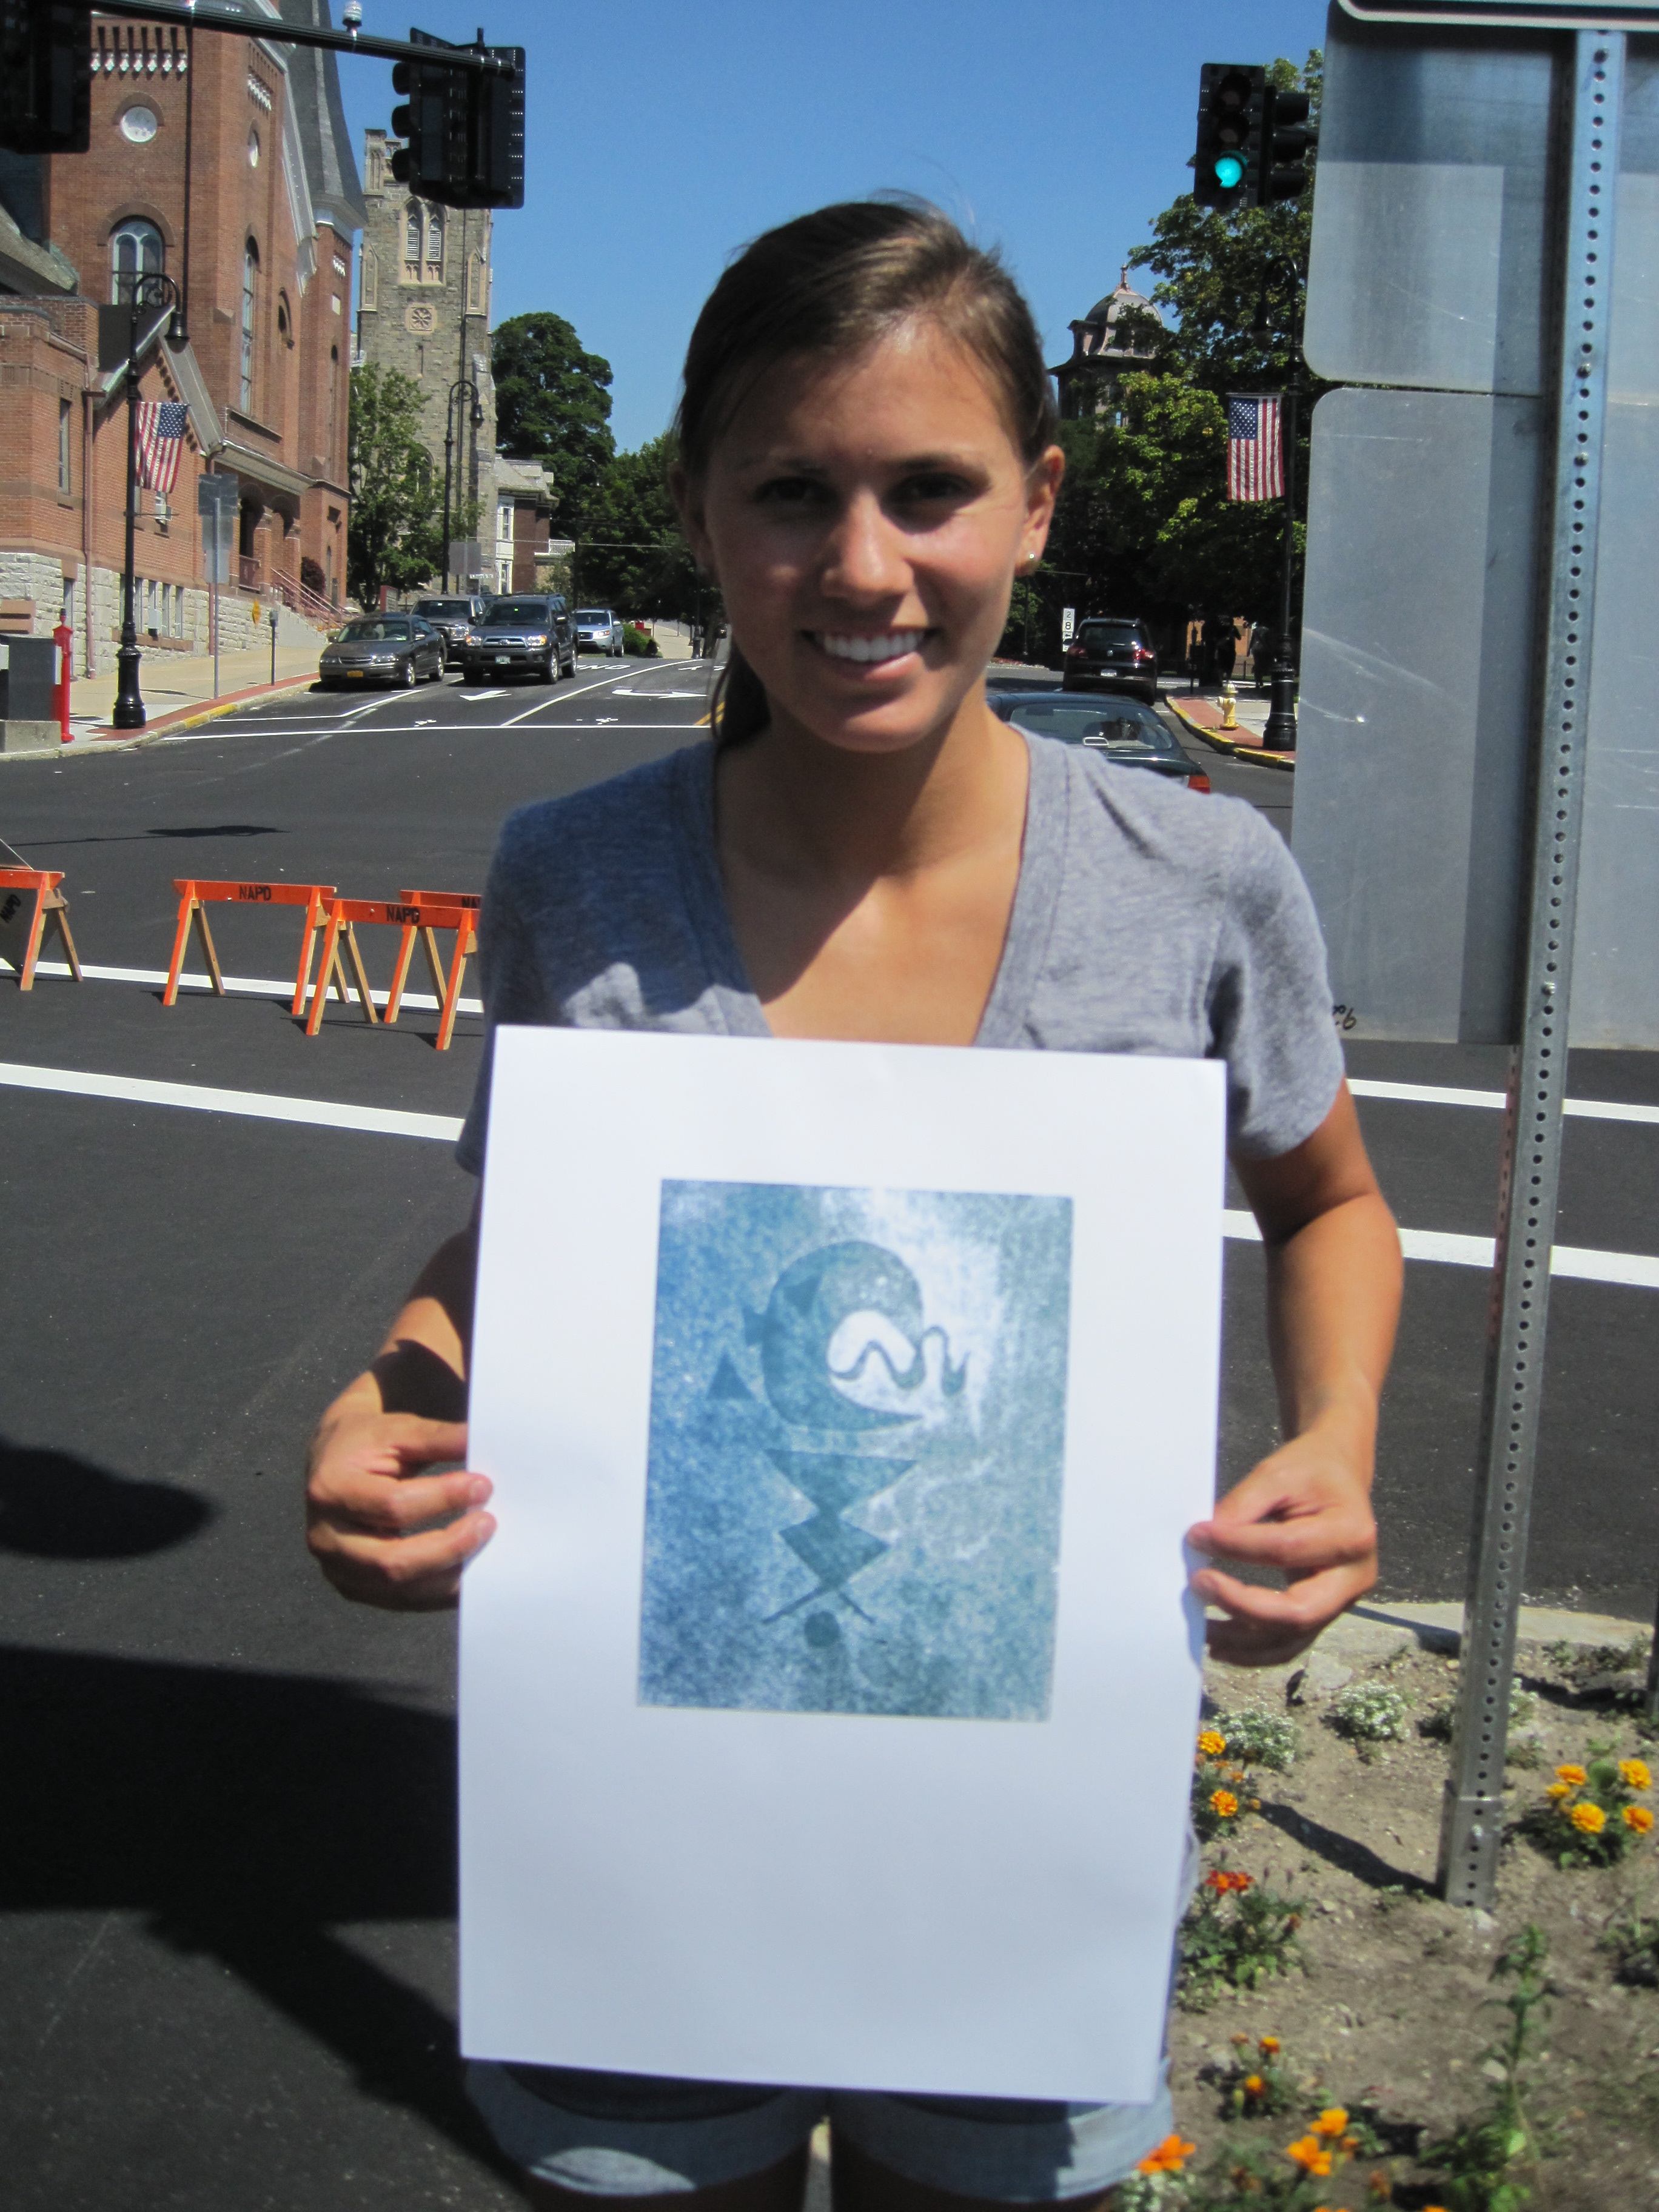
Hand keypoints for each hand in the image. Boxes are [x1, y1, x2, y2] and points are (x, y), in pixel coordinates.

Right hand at [305, 1389, 493, 1609]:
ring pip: (398, 1588)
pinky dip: (439, 1590)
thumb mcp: (398, 1430)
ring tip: (485, 1549)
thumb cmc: (369, 1444)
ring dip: (448, 1574)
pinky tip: (469, 1573)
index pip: (393, 1505)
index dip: (442, 1498)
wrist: (335, 1462)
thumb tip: (483, 1441)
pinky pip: (402, 1599)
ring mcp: (337, 1567)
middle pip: (391, 1560)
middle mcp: (325, 1536)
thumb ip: (439, 1438)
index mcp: (331, 1489)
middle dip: (448, 1547)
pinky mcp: (353, 1586)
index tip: (482, 1486)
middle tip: (488, 1525)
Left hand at [1185, 1418, 1376, 1666]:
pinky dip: (1255, 1649)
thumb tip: (1202, 1541)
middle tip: (1198, 1584)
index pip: (1286, 1549)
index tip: (1196, 1536)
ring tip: (1201, 1629)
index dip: (1237, 1546)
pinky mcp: (1325, 1611)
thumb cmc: (1309, 1472)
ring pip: (1293, 1636)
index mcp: (1351, 1533)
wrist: (1339, 1476)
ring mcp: (1343, 1600)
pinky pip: (1291, 1641)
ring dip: (1243, 1640)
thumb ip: (1242, 1506)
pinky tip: (1221, 1642)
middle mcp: (1355, 1576)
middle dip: (1243, 1605)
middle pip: (1299, 1610)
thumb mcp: (1278, 1474)